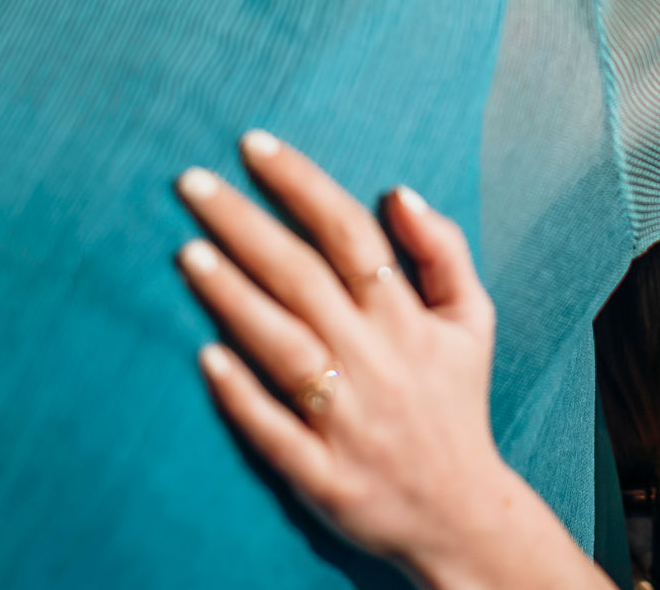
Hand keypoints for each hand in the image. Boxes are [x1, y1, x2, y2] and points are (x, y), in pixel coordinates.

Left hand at [176, 133, 602, 589]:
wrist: (461, 515)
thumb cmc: (454, 402)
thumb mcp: (472, 320)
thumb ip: (443, 251)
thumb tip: (399, 192)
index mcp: (408, 318)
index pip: (351, 233)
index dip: (301, 184)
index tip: (252, 144)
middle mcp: (375, 359)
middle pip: (304, 277)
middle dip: (245, 224)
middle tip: (190, 181)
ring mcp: (346, 417)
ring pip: (284, 345)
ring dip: (234, 297)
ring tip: (186, 252)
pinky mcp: (322, 473)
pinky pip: (275, 430)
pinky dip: (242, 395)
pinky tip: (204, 357)